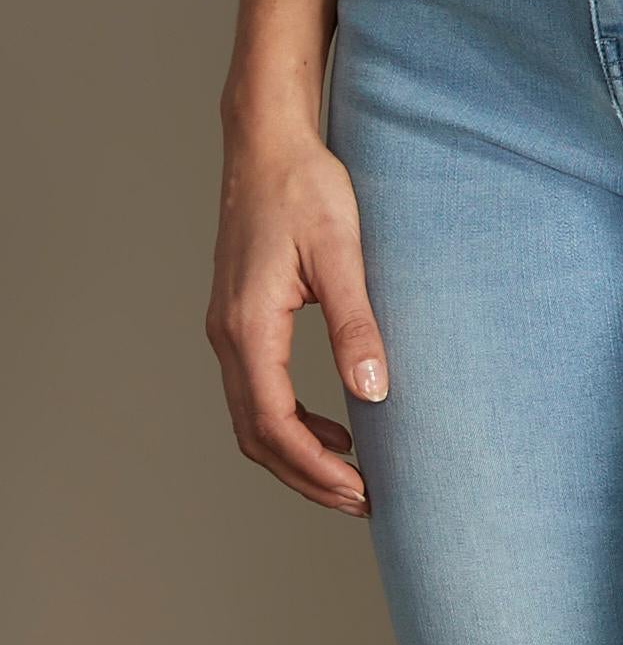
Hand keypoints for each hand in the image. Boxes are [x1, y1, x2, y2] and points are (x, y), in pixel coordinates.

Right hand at [209, 116, 386, 510]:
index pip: (274, 423)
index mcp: (248, 326)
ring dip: (297, 456)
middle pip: (255, 435)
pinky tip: (335, 427)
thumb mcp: (342, 255)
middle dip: (306, 477)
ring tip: (352, 477)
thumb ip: (356, 325)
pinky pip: (255, 391)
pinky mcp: (239, 320)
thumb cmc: (306, 188)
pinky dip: (290, 423)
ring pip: (251, 418)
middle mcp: (226, 335)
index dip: (315, 469)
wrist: (267, 143)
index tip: (361, 492)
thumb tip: (374, 393)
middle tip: (364, 500)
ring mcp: (226, 329)